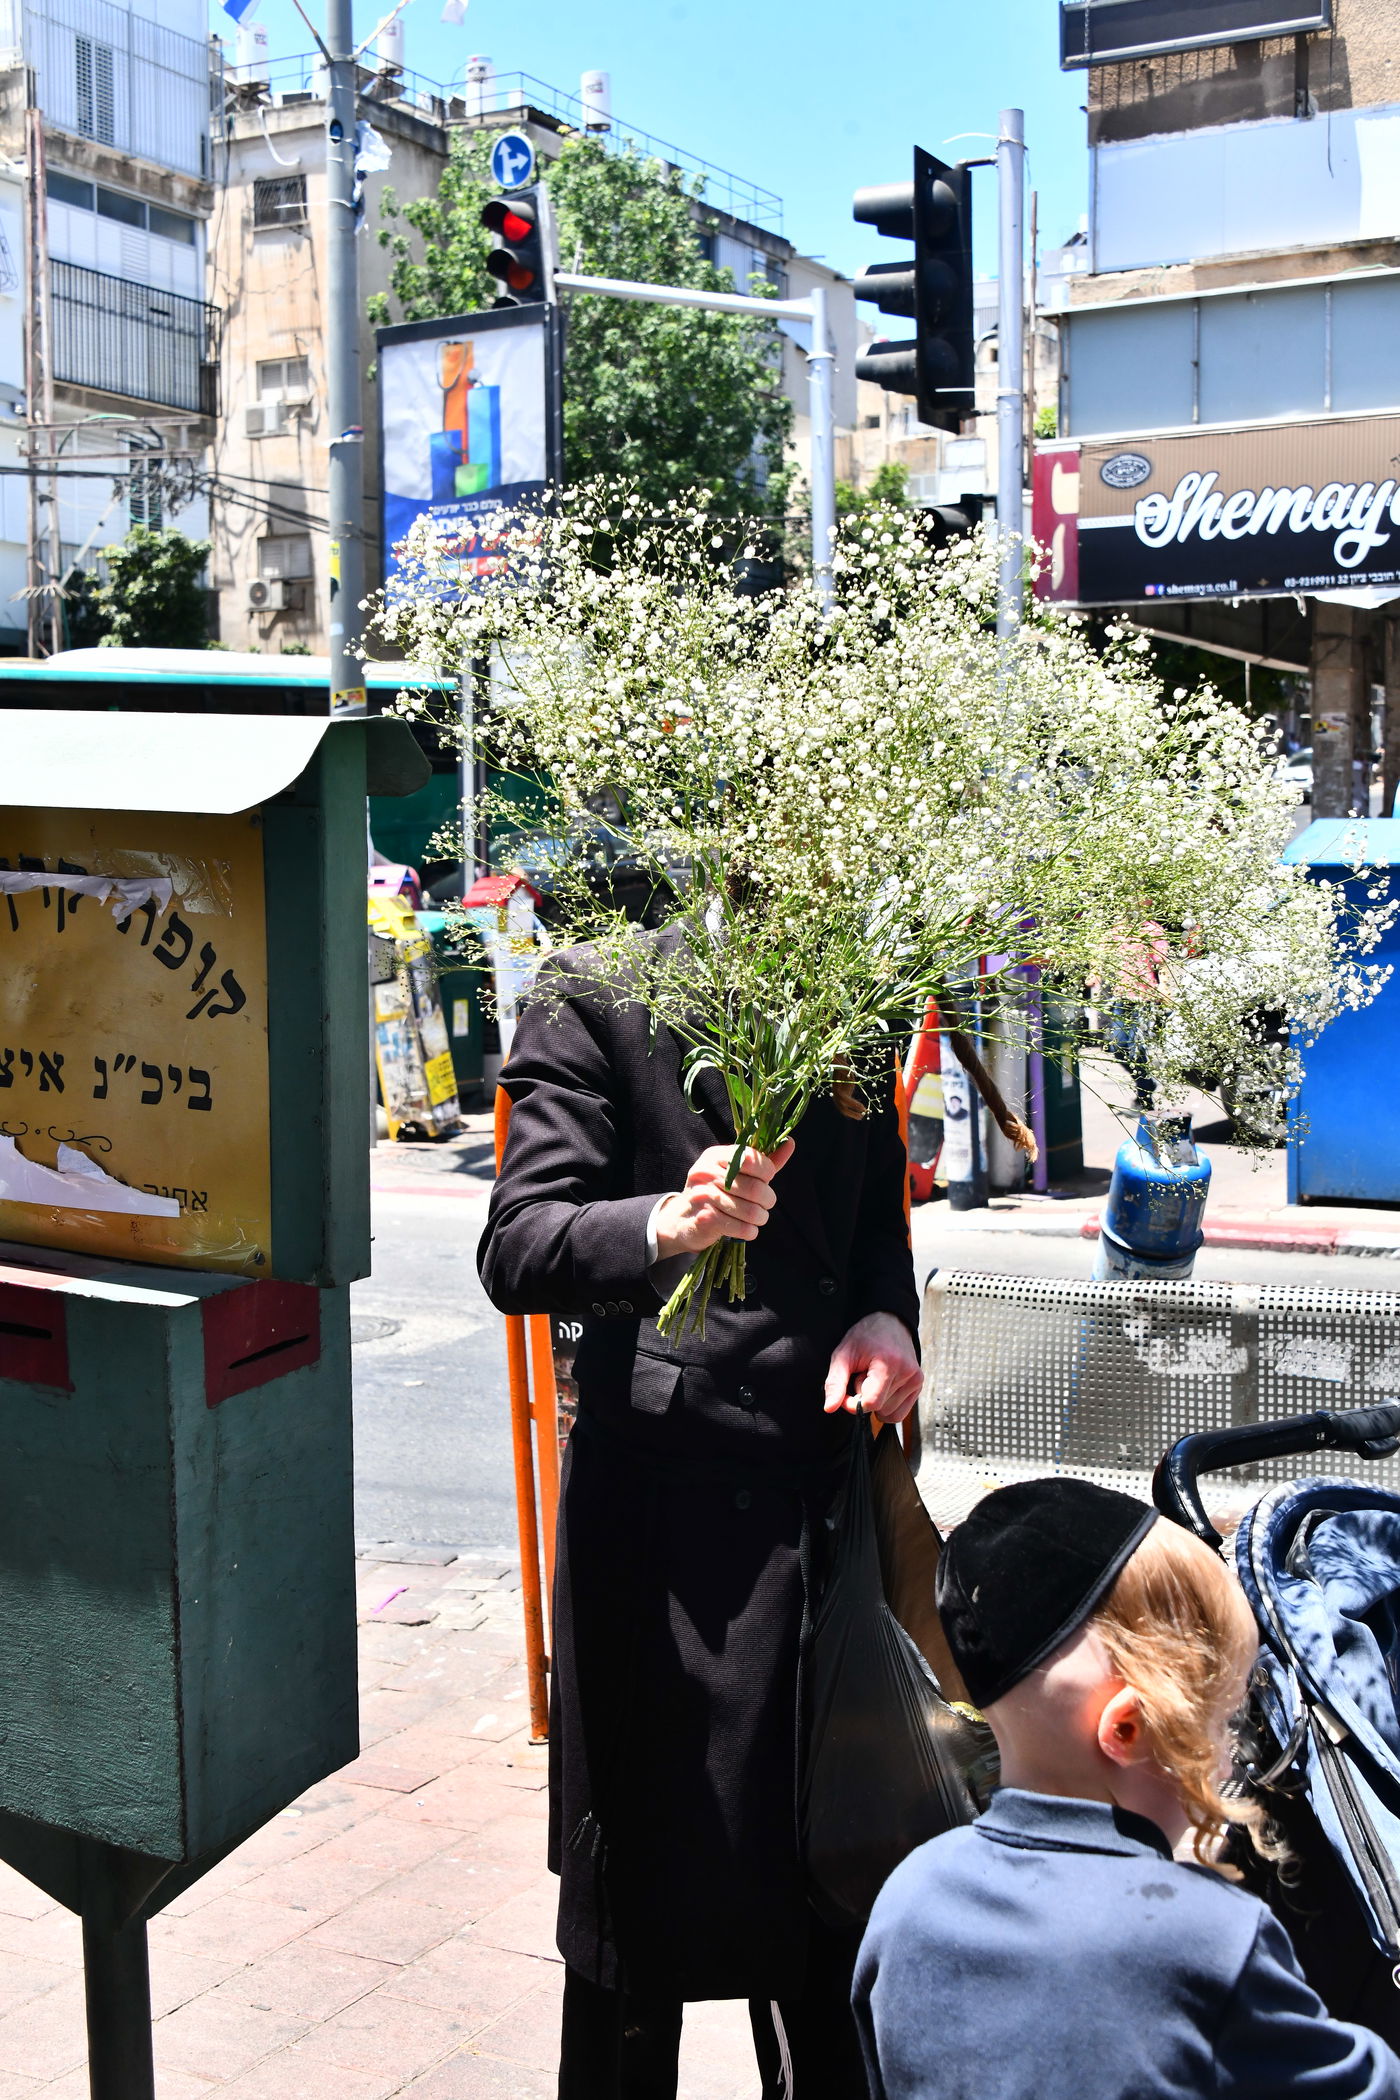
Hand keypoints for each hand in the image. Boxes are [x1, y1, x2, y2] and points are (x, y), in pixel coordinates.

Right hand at [653, 1139, 795, 1262]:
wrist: (683, 1218)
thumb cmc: (718, 1191)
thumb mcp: (737, 1172)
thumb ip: (764, 1160)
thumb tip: (789, 1142)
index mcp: (716, 1156)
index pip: (751, 1159)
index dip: (767, 1172)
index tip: (765, 1180)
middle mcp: (706, 1172)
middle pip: (755, 1188)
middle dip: (768, 1200)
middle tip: (766, 1204)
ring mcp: (703, 1196)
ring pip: (751, 1211)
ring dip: (760, 1218)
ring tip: (758, 1217)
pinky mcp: (705, 1219)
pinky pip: (741, 1228)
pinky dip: (750, 1231)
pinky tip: (747, 1229)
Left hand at [823, 1311, 921, 1424]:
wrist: (889, 1322)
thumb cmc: (865, 1337)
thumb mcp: (843, 1355)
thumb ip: (835, 1382)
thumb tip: (830, 1408)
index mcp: (889, 1364)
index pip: (871, 1403)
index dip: (854, 1403)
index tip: (847, 1391)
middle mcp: (907, 1373)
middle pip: (879, 1409)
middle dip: (865, 1397)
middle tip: (863, 1375)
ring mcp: (916, 1380)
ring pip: (889, 1414)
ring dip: (877, 1401)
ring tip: (875, 1378)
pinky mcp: (918, 1385)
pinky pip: (899, 1414)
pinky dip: (887, 1406)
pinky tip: (883, 1387)